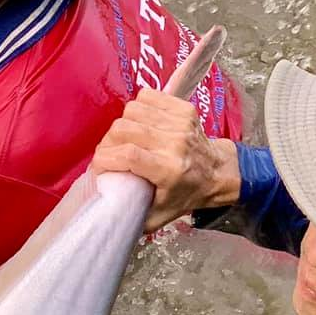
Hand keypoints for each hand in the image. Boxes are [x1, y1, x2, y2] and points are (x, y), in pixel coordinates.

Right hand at [91, 92, 239, 231]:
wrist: (217, 172)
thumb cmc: (185, 195)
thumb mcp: (158, 217)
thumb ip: (131, 217)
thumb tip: (104, 212)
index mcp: (169, 170)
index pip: (129, 154)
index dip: (105, 158)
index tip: (98, 166)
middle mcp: (175, 143)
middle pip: (125, 129)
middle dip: (108, 141)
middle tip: (109, 153)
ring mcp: (180, 123)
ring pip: (133, 110)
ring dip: (122, 124)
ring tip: (123, 138)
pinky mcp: (183, 108)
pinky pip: (147, 97)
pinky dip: (137, 108)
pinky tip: (139, 122)